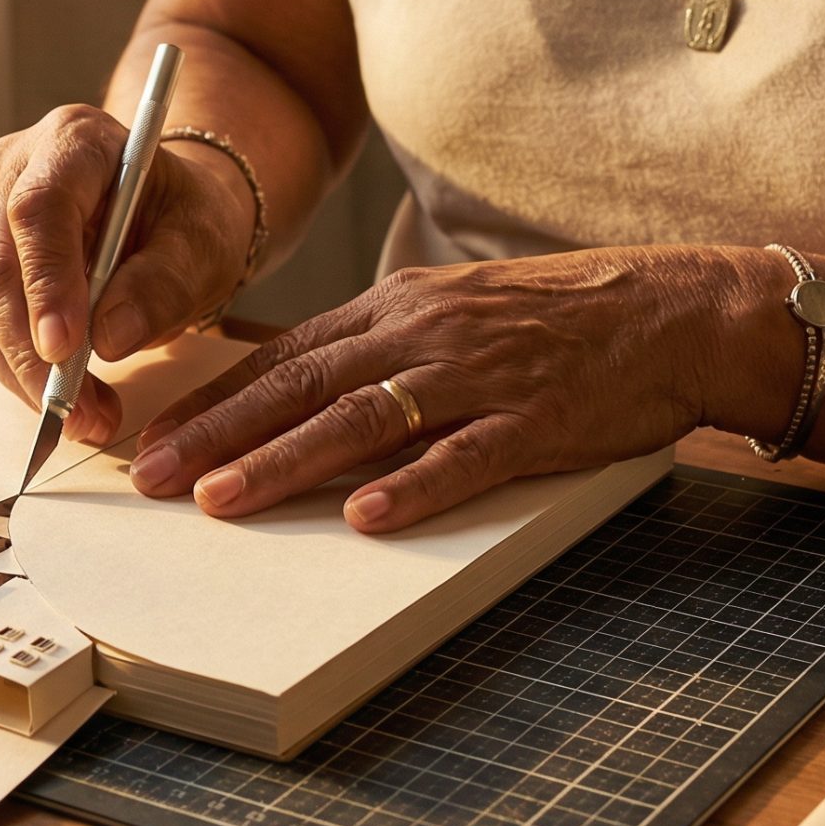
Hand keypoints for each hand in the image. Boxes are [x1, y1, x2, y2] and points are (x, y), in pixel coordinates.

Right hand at [0, 104, 253, 442]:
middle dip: (32, 348)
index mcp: (73, 140)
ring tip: (82, 417)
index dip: (46, 281)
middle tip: (76, 409)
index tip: (65, 348)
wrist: (167, 213)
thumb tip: (109, 337)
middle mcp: (14, 169)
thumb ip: (163, 282)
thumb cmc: (186, 218)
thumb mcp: (202, 242)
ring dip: (23, 371)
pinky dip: (17, 371)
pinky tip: (64, 401)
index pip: (40, 209)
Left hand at [129, 248, 759, 530]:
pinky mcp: (535, 420)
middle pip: (301, 387)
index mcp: (396, 310)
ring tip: (222, 500)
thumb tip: (284, 378)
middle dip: (217, 435)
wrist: (674, 308)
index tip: (150, 438)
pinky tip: (365, 517)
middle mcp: (424, 335)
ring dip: (284, 461)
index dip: (211, 400)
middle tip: (152, 478)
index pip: (283, 358)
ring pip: (362, 420)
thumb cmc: (554, 319)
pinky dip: (413, 486)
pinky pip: (465, 455)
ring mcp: (478, 376)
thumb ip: (370, 346)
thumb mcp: (447, 311)